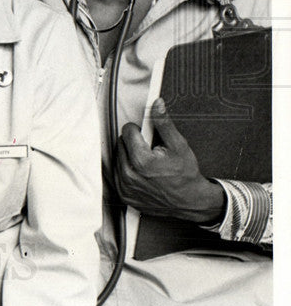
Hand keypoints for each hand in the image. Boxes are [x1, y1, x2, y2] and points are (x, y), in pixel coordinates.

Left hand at [114, 98, 224, 222]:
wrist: (189, 201)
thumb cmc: (185, 174)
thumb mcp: (179, 145)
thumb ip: (164, 123)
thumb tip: (156, 104)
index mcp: (142, 161)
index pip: (127, 131)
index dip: (139, 131)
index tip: (148, 137)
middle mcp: (129, 175)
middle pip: (120, 143)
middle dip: (133, 143)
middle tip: (150, 151)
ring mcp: (125, 187)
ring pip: (116, 157)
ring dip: (128, 155)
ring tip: (146, 162)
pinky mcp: (123, 194)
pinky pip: (116, 173)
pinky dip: (125, 169)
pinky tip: (140, 172)